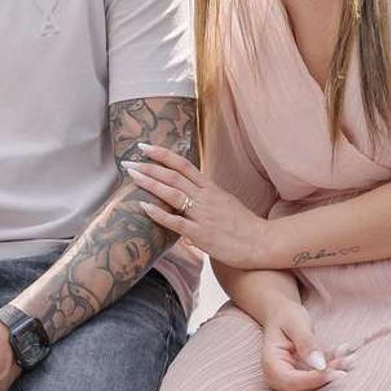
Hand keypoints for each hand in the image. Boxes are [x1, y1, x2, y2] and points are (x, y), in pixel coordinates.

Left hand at [126, 143, 271, 267]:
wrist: (262, 243)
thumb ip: (207, 197)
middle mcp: (205, 197)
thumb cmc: (244, 225)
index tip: (145, 147)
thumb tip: (190, 193)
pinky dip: (159, 213)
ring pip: (172, 193)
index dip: (163, 155)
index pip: (183, 165)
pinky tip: (144, 207)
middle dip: (149, 167)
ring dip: (150, 183)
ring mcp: (203, 215)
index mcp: (211, 188)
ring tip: (132, 175)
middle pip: (173, 176)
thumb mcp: (226, 203)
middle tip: (128, 161)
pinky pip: (176, 222)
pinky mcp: (201, 234)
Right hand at [260, 300, 355, 390]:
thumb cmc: (286, 316)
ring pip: (314, 386)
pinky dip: (334, 367)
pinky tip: (346, 354)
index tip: (336, 373)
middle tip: (348, 362)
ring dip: (334, 372)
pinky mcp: (302, 377)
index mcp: (270, 364)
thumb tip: (320, 365)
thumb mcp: (296, 323)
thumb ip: (307, 343)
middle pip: (302, 388)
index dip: (313, 380)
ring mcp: (290, 378)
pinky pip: (320, 377)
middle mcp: (277, 376)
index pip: (290, 381)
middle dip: (327, 377)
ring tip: (350, 357)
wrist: (283, 314)